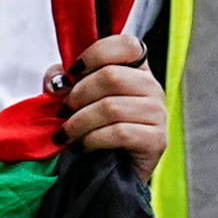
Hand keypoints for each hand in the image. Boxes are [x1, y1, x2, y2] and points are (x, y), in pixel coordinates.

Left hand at [54, 30, 166, 163]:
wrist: (103, 173)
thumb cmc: (89, 129)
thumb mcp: (71, 99)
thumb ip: (63, 81)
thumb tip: (58, 80)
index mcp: (135, 70)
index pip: (127, 45)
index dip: (96, 53)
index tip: (73, 71)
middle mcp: (152, 88)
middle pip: (111, 76)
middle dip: (77, 96)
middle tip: (63, 112)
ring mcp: (158, 113)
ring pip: (112, 107)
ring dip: (79, 122)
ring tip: (67, 133)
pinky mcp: (157, 140)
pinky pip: (120, 132)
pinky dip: (92, 139)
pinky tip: (84, 145)